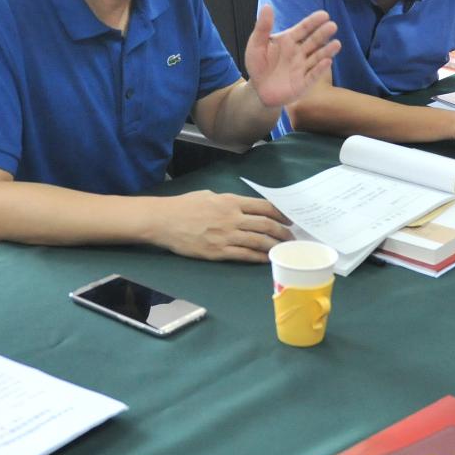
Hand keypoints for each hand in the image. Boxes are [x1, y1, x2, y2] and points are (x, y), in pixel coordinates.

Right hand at [152, 191, 290, 261]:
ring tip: (284, 250)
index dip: (280, 214)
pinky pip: (244, 255)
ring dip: (274, 246)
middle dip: (282, 232)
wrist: (164, 221)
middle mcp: (232, 218)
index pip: (264, 207)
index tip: (289, 219)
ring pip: (259, 241)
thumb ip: (227, 201)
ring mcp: (226, 236)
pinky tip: (266, 259)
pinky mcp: (218, 252)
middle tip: (291, 238)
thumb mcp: (209, 195)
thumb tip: (240, 207)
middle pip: (266, 225)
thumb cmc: (184, 206)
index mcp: (231, 201)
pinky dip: (258, 258)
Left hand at [244, 6, 340, 108]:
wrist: (259, 90)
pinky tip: (327, 61)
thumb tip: (267, 6)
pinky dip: (319, 69)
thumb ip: (263, 27)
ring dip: (327, 51)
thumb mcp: (256, 44)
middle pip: (314, 41)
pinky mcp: (303, 83)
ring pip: (317, 57)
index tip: (324, 15)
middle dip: (323, 34)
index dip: (313, 22)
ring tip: (337, 44)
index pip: (304, 28)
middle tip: (332, 26)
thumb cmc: (258, 65)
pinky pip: (313, 75)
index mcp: (290, 40)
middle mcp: (300, 52)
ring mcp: (303, 68)